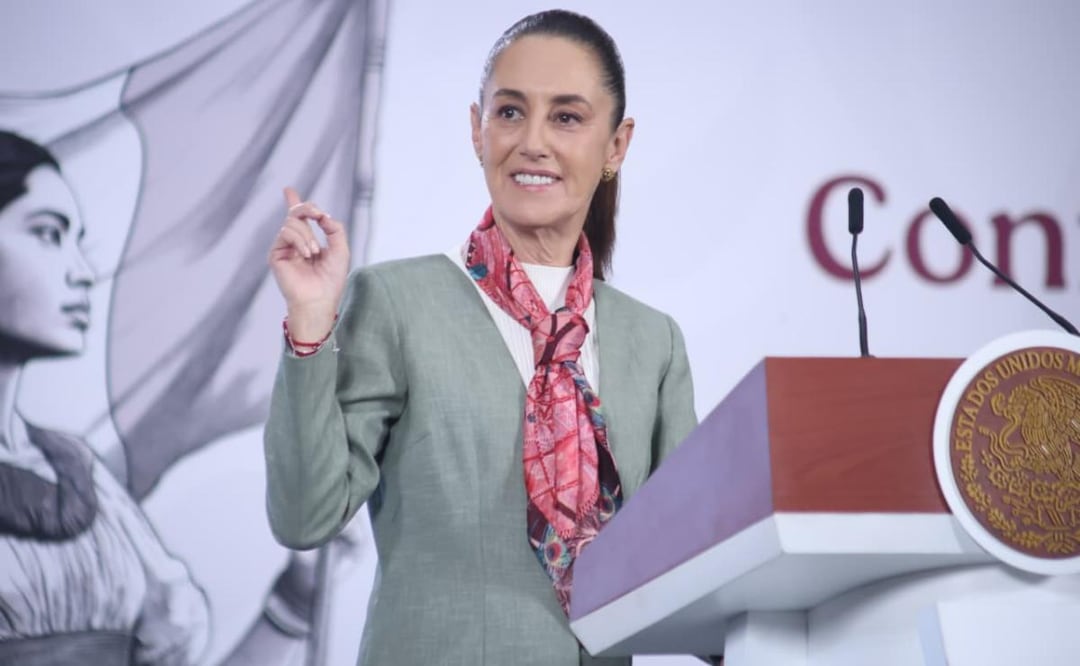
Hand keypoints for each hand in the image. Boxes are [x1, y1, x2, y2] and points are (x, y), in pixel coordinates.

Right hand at [268, 187, 350, 340]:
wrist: (319, 299)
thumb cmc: (331, 280)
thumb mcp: (341, 250)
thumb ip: (334, 229)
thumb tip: (322, 215)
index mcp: (309, 241)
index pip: (300, 218)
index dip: (294, 202)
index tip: (288, 190)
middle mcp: (295, 243)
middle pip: (296, 213)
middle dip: (308, 208)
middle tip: (319, 215)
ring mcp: (284, 248)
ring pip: (292, 222)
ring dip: (307, 235)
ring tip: (314, 253)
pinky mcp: (276, 254)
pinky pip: (285, 233)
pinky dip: (299, 240)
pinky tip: (307, 254)